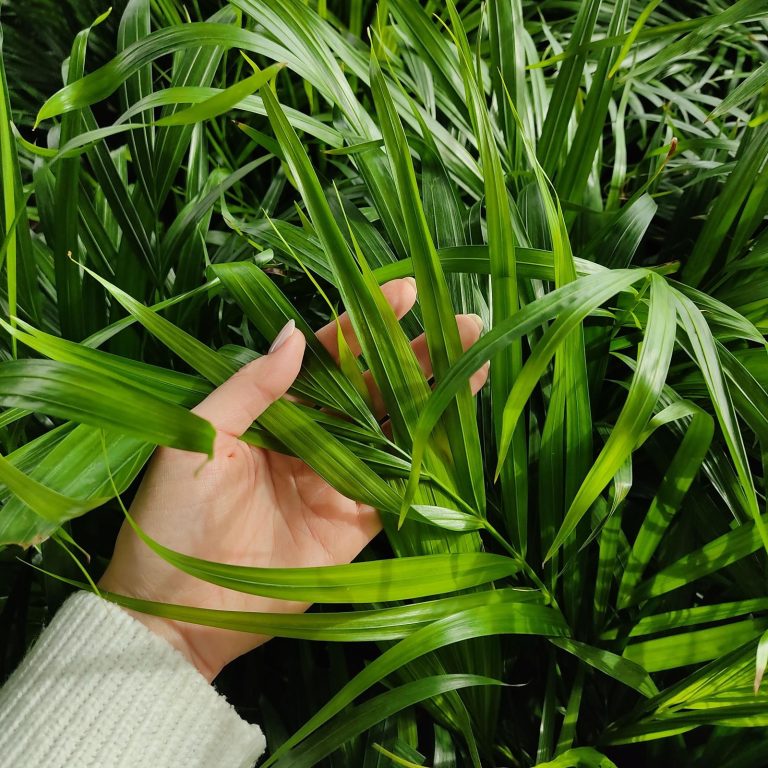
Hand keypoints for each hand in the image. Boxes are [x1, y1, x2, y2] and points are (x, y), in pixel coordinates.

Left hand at [98, 279, 487, 680]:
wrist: (177, 608)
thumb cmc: (173, 515)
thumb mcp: (197, 438)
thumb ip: (250, 389)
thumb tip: (295, 334)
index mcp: (275, 410)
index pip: (328, 356)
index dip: (365, 323)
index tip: (403, 291)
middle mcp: (312, 438)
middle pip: (373, 388)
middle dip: (416, 355)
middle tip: (464, 324)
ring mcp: (336, 480)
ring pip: (394, 431)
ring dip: (434, 400)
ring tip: (476, 364)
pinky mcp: (352, 524)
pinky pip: (397, 487)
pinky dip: (429, 462)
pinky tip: (461, 432)